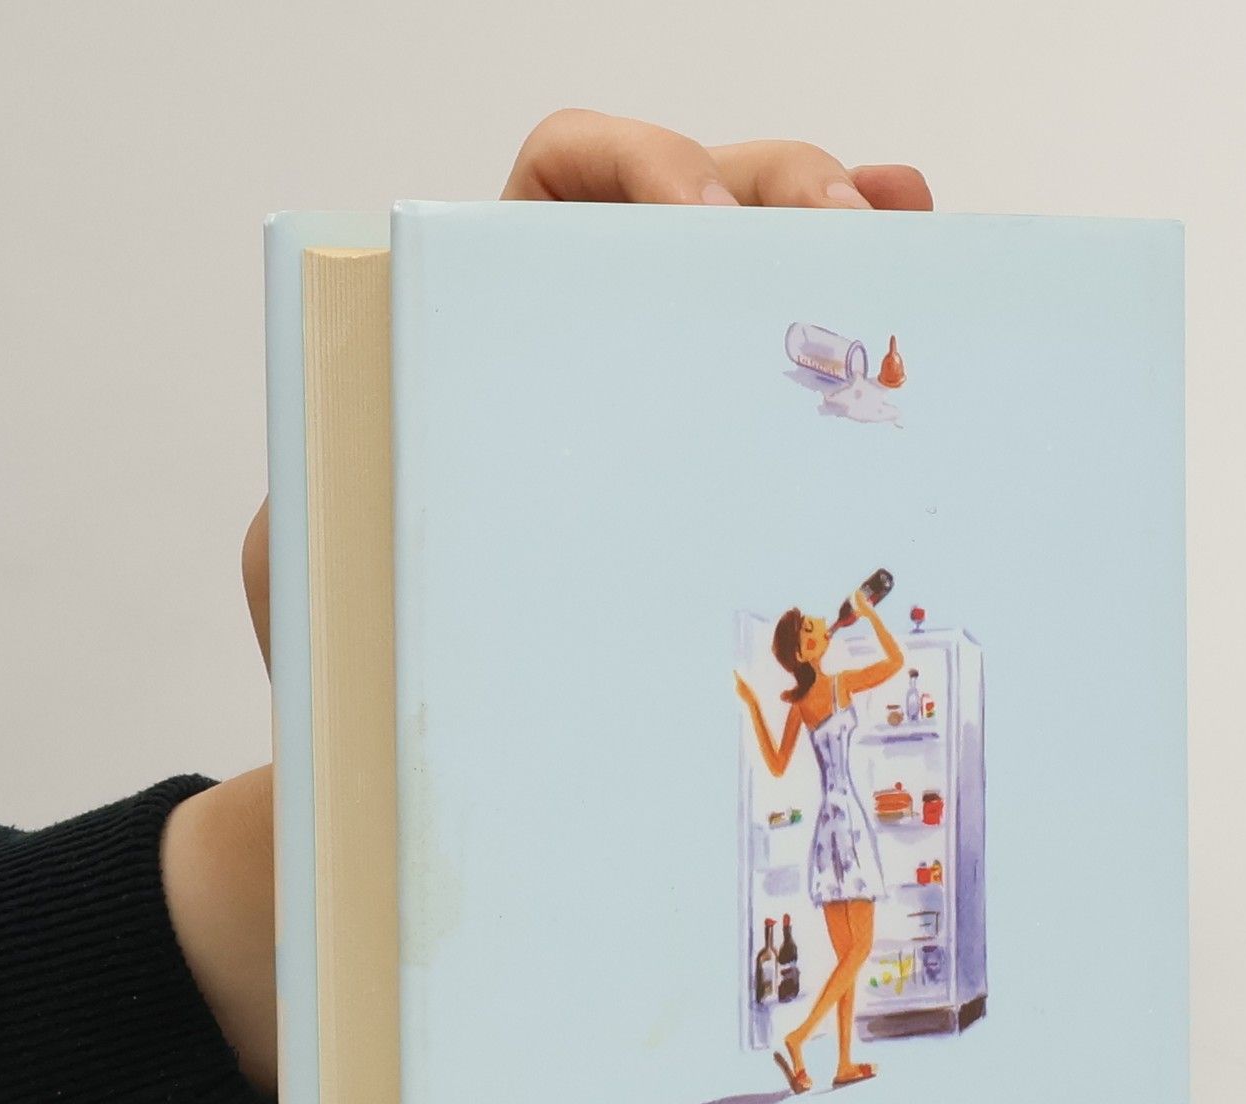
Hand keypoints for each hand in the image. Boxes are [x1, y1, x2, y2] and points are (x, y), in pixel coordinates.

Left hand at [202, 115, 930, 1092]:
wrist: (422, 794)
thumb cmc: (356, 680)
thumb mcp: (324, 571)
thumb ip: (340, 493)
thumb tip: (402, 460)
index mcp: (494, 335)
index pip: (566, 185)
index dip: (636, 166)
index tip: (701, 217)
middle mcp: (600, 360)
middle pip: (708, 209)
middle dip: (786, 193)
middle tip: (844, 237)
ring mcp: (687, 426)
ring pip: (781, 284)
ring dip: (854, 240)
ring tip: (902, 249)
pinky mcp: (748, 507)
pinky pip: (822, 399)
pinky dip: (879, 331)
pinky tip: (922, 287)